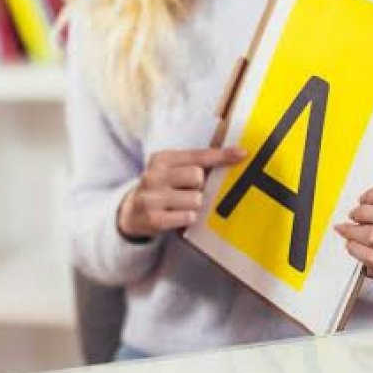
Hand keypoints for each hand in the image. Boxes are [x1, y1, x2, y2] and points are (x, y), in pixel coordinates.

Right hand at [117, 147, 247, 240]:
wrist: (130, 213)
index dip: (221, 155)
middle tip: (189, 190)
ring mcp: (152, 197)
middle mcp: (154, 175)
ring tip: (182, 205)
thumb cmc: (161, 188)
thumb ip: (197, 162)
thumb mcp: (171, 170)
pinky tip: (177, 216)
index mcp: (161, 159)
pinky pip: (187, 217)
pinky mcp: (153, 218)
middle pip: (197, 176)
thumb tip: (236, 154)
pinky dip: (188, 218)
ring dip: (194, 204)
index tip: (242, 154)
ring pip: (195, 199)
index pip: (197, 155)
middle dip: (199, 186)